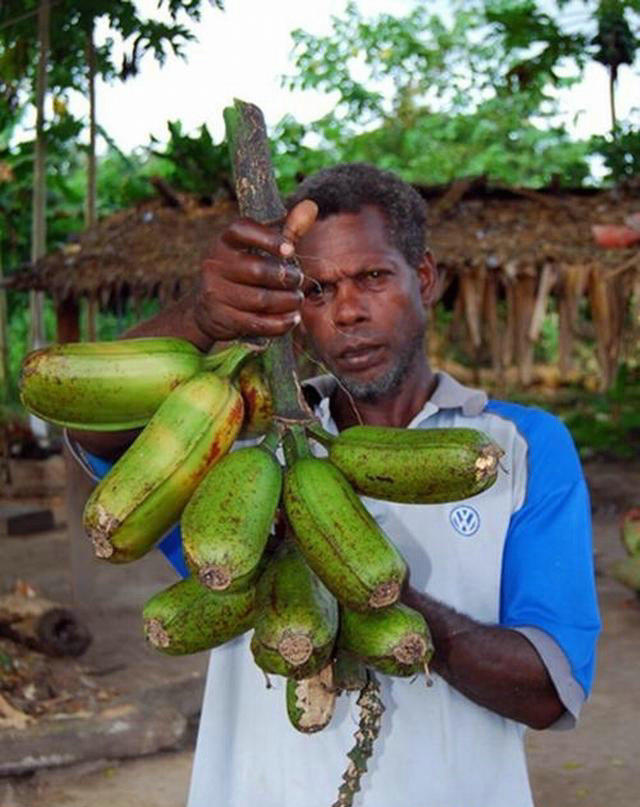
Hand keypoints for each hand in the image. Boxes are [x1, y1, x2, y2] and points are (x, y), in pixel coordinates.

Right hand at [194, 200, 317, 340]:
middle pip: (257, 270)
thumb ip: (287, 230)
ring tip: (297, 300)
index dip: (268, 238)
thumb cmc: (242, 273)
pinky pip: (256, 323)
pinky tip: (292, 319)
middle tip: (299, 280)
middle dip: (285, 277)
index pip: (242, 230)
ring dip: (286, 302)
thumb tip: (311, 206)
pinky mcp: (222, 318)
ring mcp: (216, 292)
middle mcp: (215, 264)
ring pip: (260, 299)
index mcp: (225, 242)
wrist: (206, 309)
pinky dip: (279, 323)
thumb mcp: (260, 250)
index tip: (290, 249)